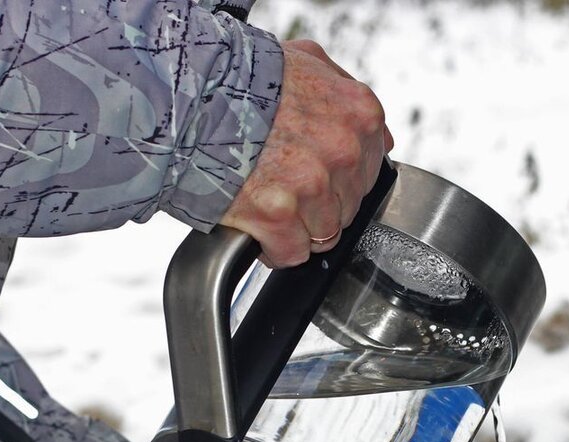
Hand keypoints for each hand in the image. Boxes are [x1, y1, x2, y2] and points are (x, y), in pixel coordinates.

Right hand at [219, 39, 393, 267]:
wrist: (188, 94)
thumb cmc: (241, 77)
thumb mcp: (305, 61)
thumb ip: (344, 93)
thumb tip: (379, 136)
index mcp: (359, 114)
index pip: (369, 171)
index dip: (337, 178)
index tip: (313, 172)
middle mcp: (343, 151)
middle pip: (348, 206)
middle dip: (318, 204)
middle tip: (282, 183)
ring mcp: (312, 186)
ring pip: (323, 234)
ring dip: (297, 227)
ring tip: (267, 200)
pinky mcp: (278, 216)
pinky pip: (292, 253)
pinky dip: (274, 248)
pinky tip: (257, 226)